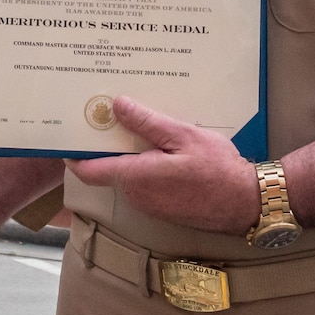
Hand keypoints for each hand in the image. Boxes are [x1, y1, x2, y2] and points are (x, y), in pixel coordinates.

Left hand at [66, 96, 257, 234]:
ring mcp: (149, 205)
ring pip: (128, 175)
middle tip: (109, 115)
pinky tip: (160, 147)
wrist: (247, 203)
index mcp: (134, 177)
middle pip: (108, 168)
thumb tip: (117, 105)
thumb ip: (147, 123)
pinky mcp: (163, 208)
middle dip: (107, 144)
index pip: (88, 170)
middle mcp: (136, 195)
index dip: (74, 153)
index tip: (68, 133)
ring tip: (138, 124)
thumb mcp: (181, 136)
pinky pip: (144, 183)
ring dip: (129, 154)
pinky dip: (144, 165)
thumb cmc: (216, 170)